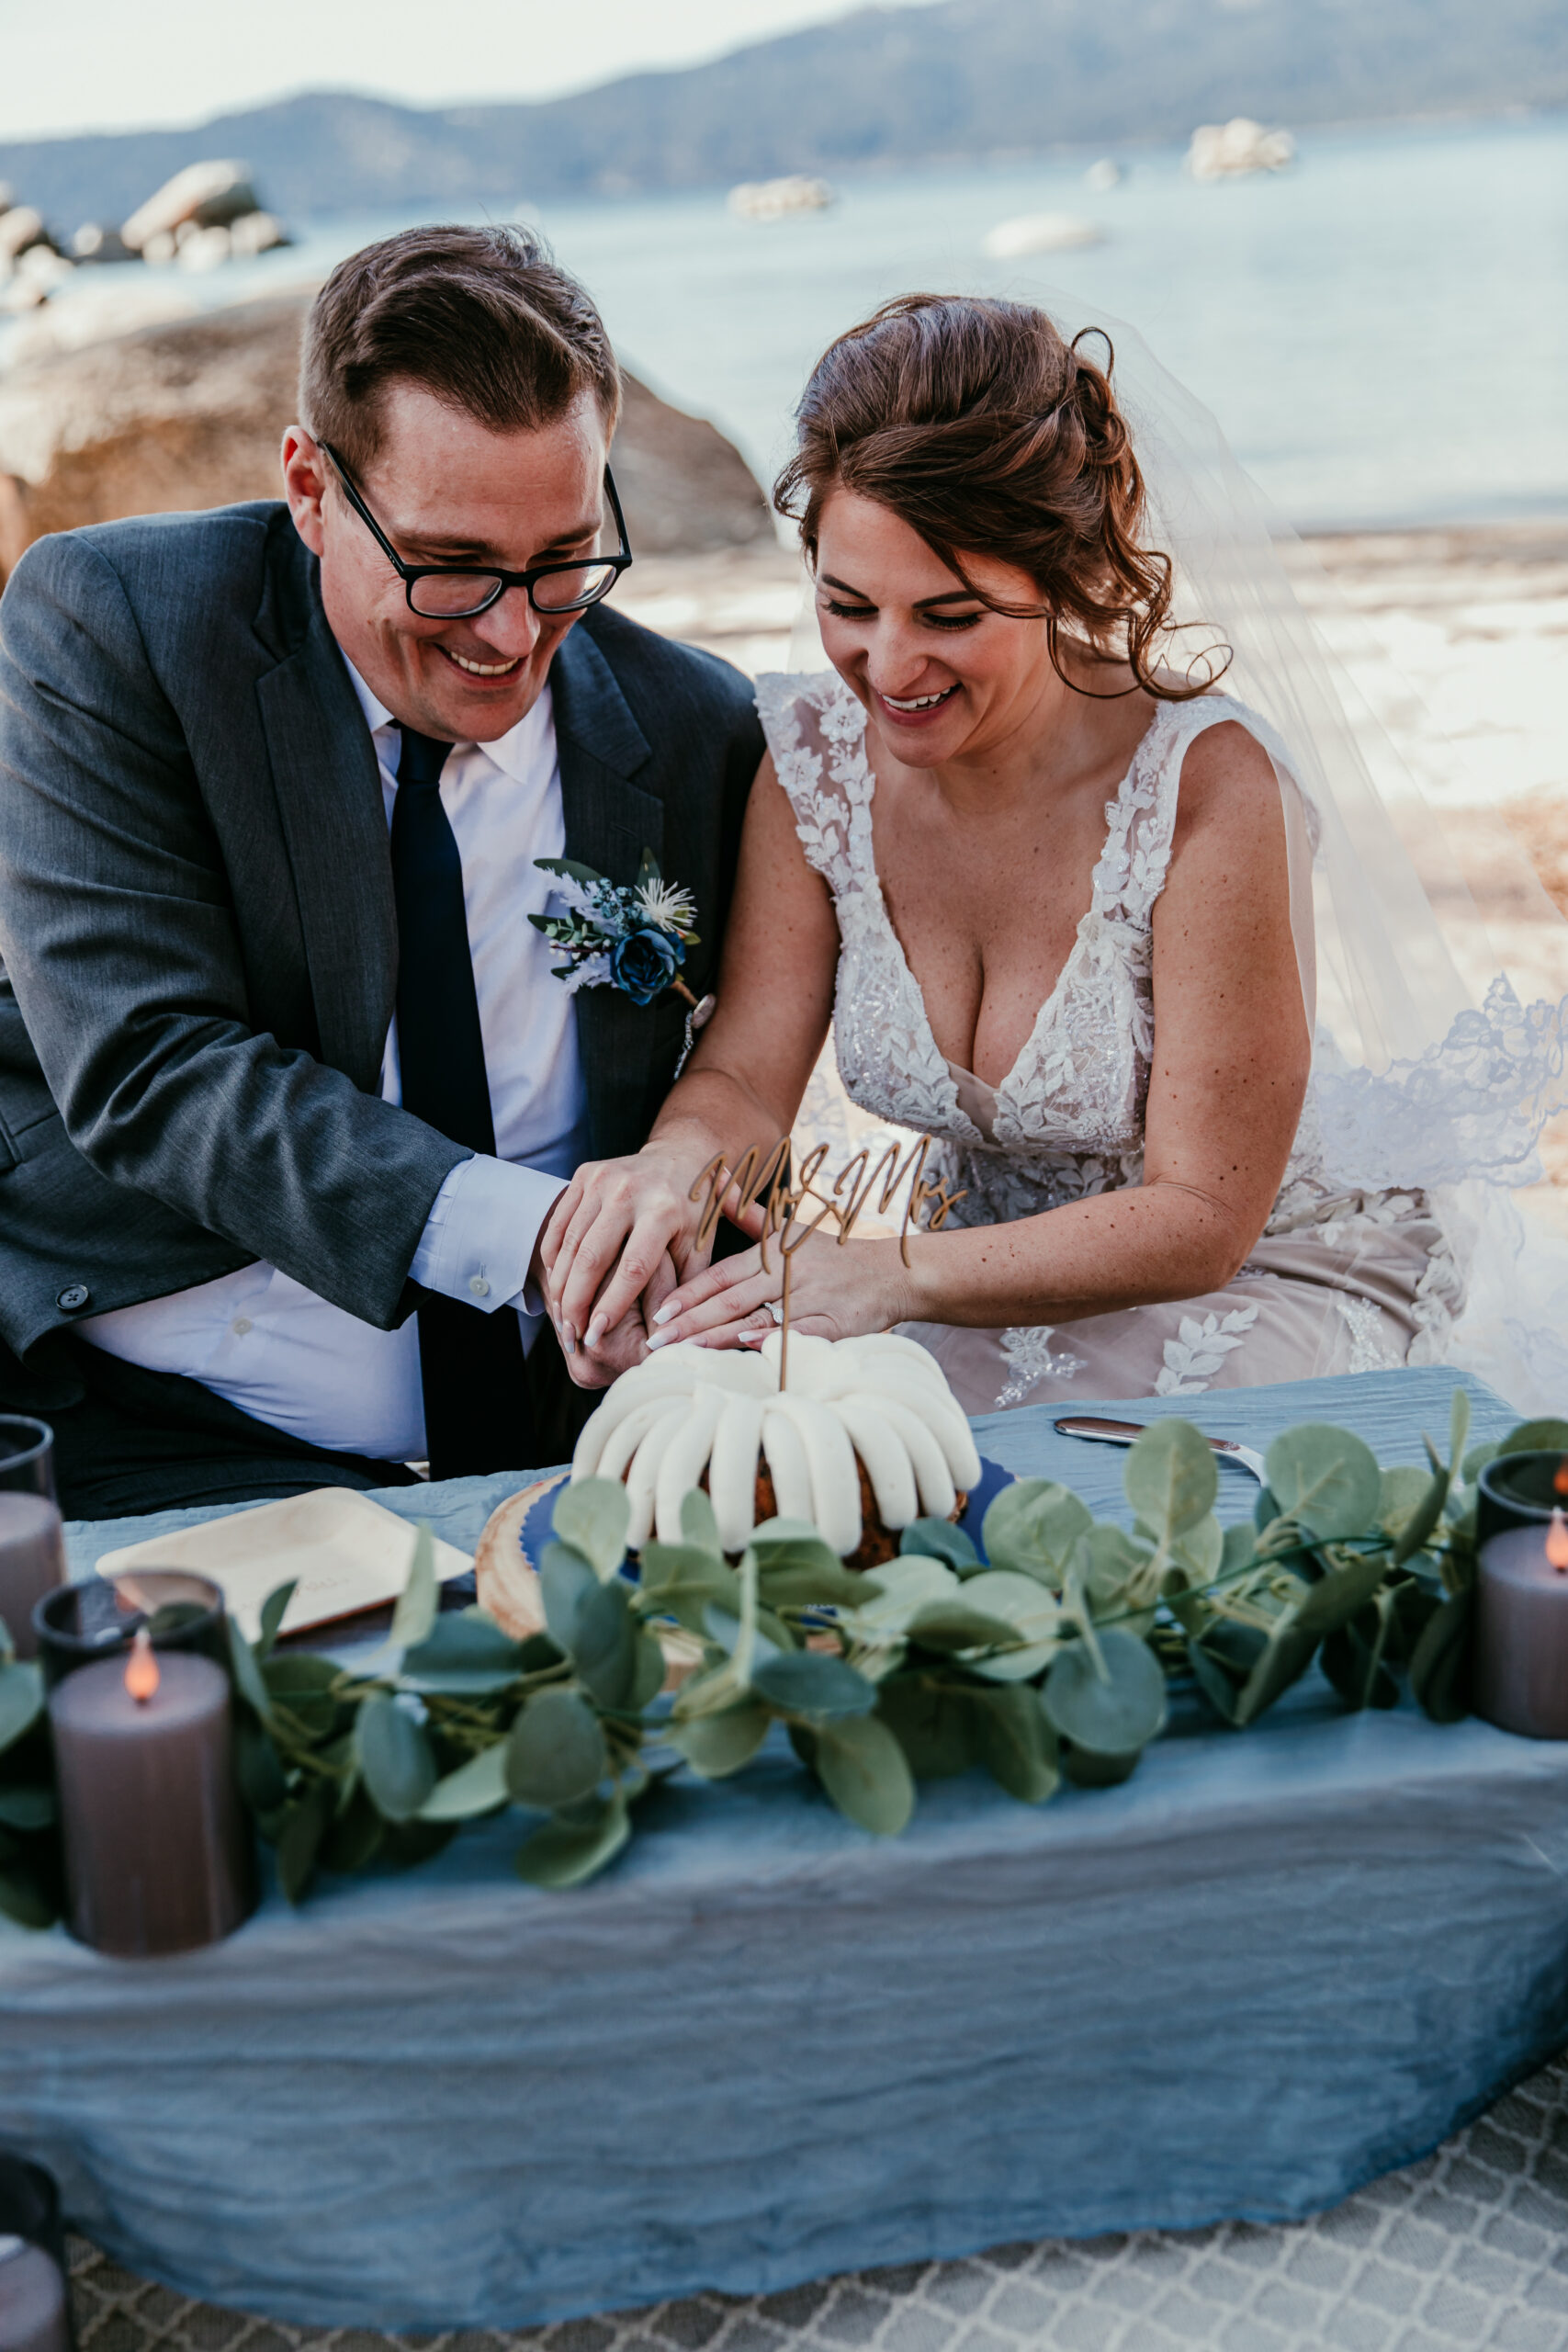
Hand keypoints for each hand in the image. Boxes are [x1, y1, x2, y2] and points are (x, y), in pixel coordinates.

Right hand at [540, 1145, 760, 1354]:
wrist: (682, 1156)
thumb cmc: (695, 1212)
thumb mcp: (701, 1247)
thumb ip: (686, 1288)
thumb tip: (666, 1335)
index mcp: (663, 1211)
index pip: (632, 1268)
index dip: (611, 1305)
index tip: (596, 1336)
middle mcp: (630, 1191)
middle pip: (592, 1257)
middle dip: (576, 1302)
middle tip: (571, 1334)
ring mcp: (603, 1179)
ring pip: (570, 1243)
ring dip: (561, 1285)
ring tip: (561, 1317)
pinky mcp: (585, 1174)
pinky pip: (559, 1224)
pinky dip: (554, 1257)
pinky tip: (557, 1282)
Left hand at [647, 1230, 909, 1350]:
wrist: (892, 1273)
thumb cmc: (833, 1255)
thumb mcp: (789, 1230)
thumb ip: (748, 1214)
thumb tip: (716, 1179)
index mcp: (772, 1255)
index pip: (720, 1276)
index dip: (688, 1293)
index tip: (658, 1310)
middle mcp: (786, 1276)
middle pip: (730, 1299)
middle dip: (691, 1321)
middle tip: (656, 1339)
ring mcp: (809, 1299)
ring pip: (757, 1317)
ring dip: (720, 1334)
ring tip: (686, 1350)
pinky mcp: (833, 1324)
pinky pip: (799, 1332)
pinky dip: (774, 1338)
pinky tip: (747, 1346)